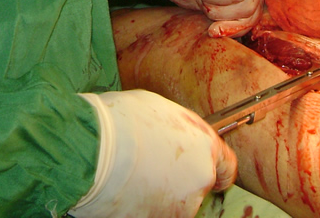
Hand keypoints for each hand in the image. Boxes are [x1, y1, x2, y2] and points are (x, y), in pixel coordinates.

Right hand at [72, 90, 235, 217]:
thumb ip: (181, 132)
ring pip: (172, 205)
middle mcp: (199, 182)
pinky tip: (121, 192)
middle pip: (196, 187)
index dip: (215, 171)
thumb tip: (177, 140)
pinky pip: (149, 214)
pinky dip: (138, 208)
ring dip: (157, 197)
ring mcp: (177, 209)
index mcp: (206, 148)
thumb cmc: (123, 121)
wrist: (93, 150)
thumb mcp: (162, 112)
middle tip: (150, 168)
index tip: (206, 175)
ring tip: (130, 177)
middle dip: (178, 182)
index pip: (226, 168)